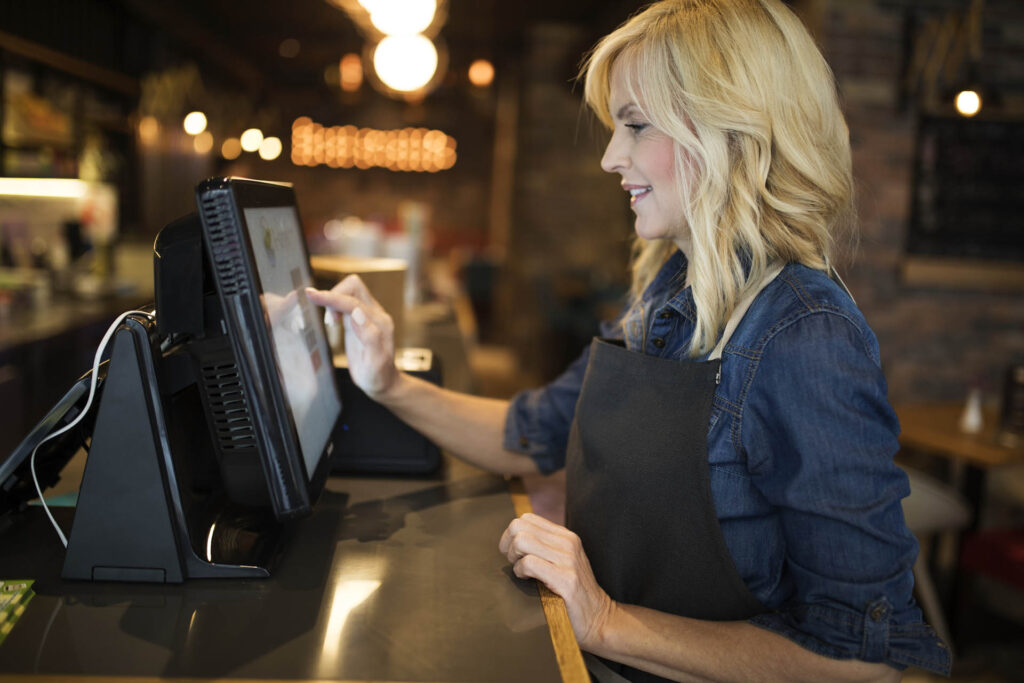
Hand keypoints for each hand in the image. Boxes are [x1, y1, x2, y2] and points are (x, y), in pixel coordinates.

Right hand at [305, 275, 398, 398]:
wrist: (383, 381)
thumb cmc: (378, 375)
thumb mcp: (374, 363)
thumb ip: (369, 337)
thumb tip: (356, 312)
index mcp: (380, 323)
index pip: (352, 302)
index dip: (331, 297)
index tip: (311, 295)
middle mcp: (376, 315)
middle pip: (353, 287)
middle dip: (334, 296)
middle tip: (329, 322)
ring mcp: (368, 315)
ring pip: (350, 292)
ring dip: (334, 301)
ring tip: (331, 323)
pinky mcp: (360, 318)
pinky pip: (347, 301)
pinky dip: (335, 305)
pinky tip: (333, 321)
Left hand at [499, 513, 613, 649]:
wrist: (598, 618)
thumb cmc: (573, 593)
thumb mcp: (563, 562)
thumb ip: (544, 547)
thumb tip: (512, 538)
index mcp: (566, 536)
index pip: (527, 519)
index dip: (511, 535)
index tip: (513, 553)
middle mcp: (568, 543)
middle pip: (519, 527)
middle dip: (508, 546)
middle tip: (515, 563)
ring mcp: (568, 560)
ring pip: (521, 542)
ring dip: (513, 559)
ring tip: (521, 572)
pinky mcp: (566, 579)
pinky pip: (529, 563)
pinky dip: (520, 572)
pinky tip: (527, 580)